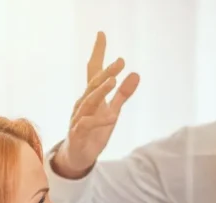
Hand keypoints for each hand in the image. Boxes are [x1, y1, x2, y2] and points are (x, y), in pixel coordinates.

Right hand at [53, 31, 140, 178]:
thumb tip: (136, 74)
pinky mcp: (79, 133)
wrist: (78, 156)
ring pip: (88, 102)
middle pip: (93, 84)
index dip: (98, 52)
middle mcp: (83, 103)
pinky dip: (100, 121)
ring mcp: (79, 117)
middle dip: (106, 71)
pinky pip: (88, 125)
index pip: (94, 70)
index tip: (102, 34)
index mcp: (91, 96)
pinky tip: (112, 117)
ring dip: (100, 91)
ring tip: (113, 81)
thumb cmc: (94, 131)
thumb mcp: (112, 111)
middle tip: (120, 61)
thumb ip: (123, 94)